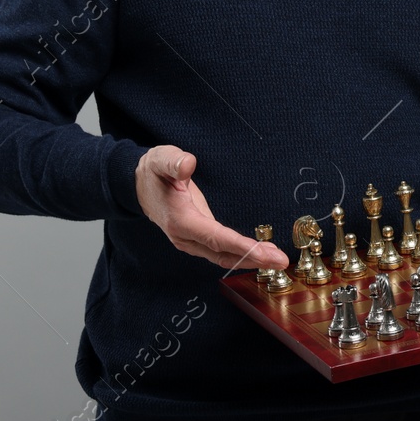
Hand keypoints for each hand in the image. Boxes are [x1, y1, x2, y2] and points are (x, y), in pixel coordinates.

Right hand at [134, 145, 289, 272]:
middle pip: (222, 253)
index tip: (263, 252)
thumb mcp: (161, 159)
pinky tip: (258, 254)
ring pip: (222, 257)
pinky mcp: (197, 240)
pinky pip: (221, 252)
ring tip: (276, 260)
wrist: (139, 185)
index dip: (240, 246)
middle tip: (280, 261)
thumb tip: (188, 164)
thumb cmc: (153, 172)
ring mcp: (190, 241)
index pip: (214, 237)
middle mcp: (185, 236)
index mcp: (179, 219)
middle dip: (253, 259)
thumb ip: (174, 162)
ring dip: (249, 260)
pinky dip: (240, 255)